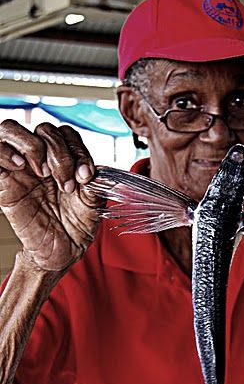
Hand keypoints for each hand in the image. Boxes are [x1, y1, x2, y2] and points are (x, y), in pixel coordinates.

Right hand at [0, 120, 101, 271]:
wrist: (61, 254)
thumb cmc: (75, 228)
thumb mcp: (93, 205)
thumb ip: (94, 185)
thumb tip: (90, 172)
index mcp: (64, 161)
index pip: (66, 134)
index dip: (77, 149)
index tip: (85, 176)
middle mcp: (41, 160)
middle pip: (44, 129)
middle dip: (60, 153)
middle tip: (66, 184)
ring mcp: (20, 169)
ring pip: (11, 129)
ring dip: (33, 146)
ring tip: (43, 173)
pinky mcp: (3, 183)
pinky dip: (6, 152)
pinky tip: (21, 167)